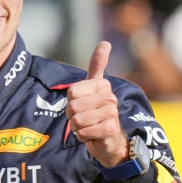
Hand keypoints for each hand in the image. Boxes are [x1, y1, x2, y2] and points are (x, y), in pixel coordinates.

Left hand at [66, 41, 127, 167]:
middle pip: (72, 106)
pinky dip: (82, 137)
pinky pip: (82, 133)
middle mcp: (109, 97)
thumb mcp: (94, 86)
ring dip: (77, 127)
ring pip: (76, 120)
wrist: (110, 139)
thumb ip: (97, 65)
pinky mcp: (109, 129)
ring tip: (88, 126)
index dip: (71, 101)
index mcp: (102, 84)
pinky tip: (92, 135)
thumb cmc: (97, 110)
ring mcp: (111, 113)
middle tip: (83, 118)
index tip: (82, 104)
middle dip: (72, 116)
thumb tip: (106, 42)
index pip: (71, 92)